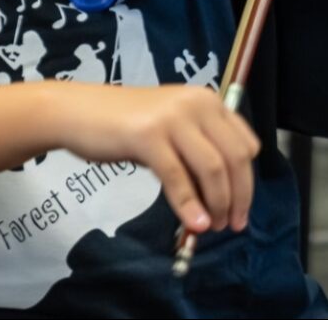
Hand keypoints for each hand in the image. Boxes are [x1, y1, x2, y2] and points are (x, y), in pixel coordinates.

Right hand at [59, 83, 259, 234]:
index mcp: (207, 101)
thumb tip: (220, 197)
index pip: (246, 143)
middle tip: (233, 224)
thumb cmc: (125, 123)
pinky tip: (195, 224)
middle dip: (239, 196)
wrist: (79, 111)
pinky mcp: (149, 136)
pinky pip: (177, 177)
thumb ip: (196, 153)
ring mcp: (172, 118)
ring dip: (218, 204)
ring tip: (212, 227)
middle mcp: (197, 104)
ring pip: (212, 168)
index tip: (241, 206)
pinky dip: (189, 205)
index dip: (248, 179)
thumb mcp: (171, 130)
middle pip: (235, 157)